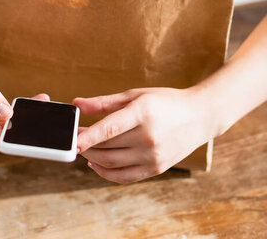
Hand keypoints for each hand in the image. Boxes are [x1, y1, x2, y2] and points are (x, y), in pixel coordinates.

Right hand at [0, 52, 49, 149]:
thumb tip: (7, 114)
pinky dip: (12, 117)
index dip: (21, 134)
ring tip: (40, 100)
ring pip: (4, 132)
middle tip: (44, 103)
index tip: (37, 117)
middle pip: (5, 136)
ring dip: (22, 119)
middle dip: (27, 124)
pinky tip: (26, 104)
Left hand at [73, 87, 210, 183]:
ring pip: (112, 163)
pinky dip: (106, 172)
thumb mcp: (135, 95)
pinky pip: (124, 177)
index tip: (71, 141)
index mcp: (143, 113)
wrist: (199, 116)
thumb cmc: (164, 101)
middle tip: (73, 137)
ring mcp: (153, 156)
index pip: (110, 128)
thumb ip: (105, 102)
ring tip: (83, 149)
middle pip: (108, 146)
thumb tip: (77, 103)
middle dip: (86, 144)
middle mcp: (148, 137)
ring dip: (93, 158)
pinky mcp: (156, 169)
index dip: (88, 136)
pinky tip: (96, 164)